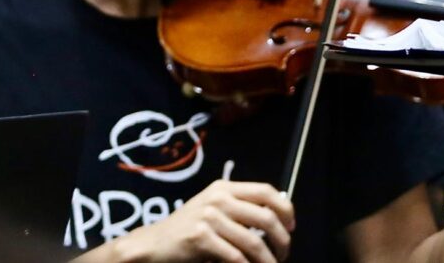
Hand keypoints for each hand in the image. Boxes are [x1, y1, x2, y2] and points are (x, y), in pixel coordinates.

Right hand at [112, 179, 294, 262]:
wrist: (152, 244)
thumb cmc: (186, 229)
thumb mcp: (212, 209)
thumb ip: (238, 208)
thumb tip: (277, 219)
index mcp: (224, 188)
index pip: (266, 191)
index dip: (285, 209)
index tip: (291, 227)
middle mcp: (218, 199)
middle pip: (265, 218)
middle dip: (281, 240)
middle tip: (283, 254)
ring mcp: (208, 218)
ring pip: (253, 242)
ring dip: (267, 260)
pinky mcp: (200, 238)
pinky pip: (235, 257)